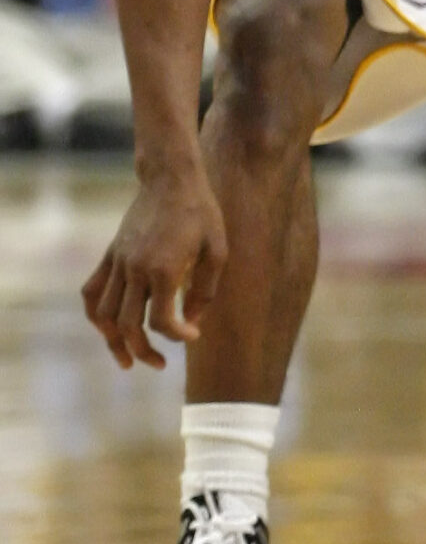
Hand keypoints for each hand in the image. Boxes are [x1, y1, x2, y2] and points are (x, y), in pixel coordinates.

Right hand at [82, 167, 227, 371]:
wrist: (171, 179)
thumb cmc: (201, 213)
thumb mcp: (216, 250)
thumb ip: (205, 290)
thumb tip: (192, 322)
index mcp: (164, 269)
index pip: (162, 320)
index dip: (177, 336)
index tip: (192, 336)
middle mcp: (135, 269)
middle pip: (128, 325)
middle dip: (142, 351)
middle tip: (160, 364)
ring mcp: (118, 262)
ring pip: (103, 314)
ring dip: (113, 341)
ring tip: (127, 359)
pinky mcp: (110, 255)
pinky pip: (92, 292)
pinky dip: (96, 315)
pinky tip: (108, 329)